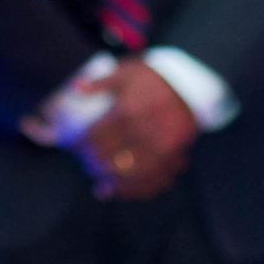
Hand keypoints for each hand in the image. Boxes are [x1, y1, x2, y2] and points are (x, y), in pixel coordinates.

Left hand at [72, 60, 196, 203]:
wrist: (192, 85)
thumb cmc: (153, 79)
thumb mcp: (125, 72)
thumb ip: (99, 82)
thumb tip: (75, 89)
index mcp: (128, 111)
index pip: (95, 137)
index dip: (79, 145)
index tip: (71, 146)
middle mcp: (145, 133)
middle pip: (109, 158)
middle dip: (92, 164)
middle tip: (84, 163)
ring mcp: (162, 149)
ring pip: (130, 176)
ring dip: (112, 182)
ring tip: (100, 183)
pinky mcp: (176, 158)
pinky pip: (154, 182)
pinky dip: (136, 190)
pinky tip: (123, 191)